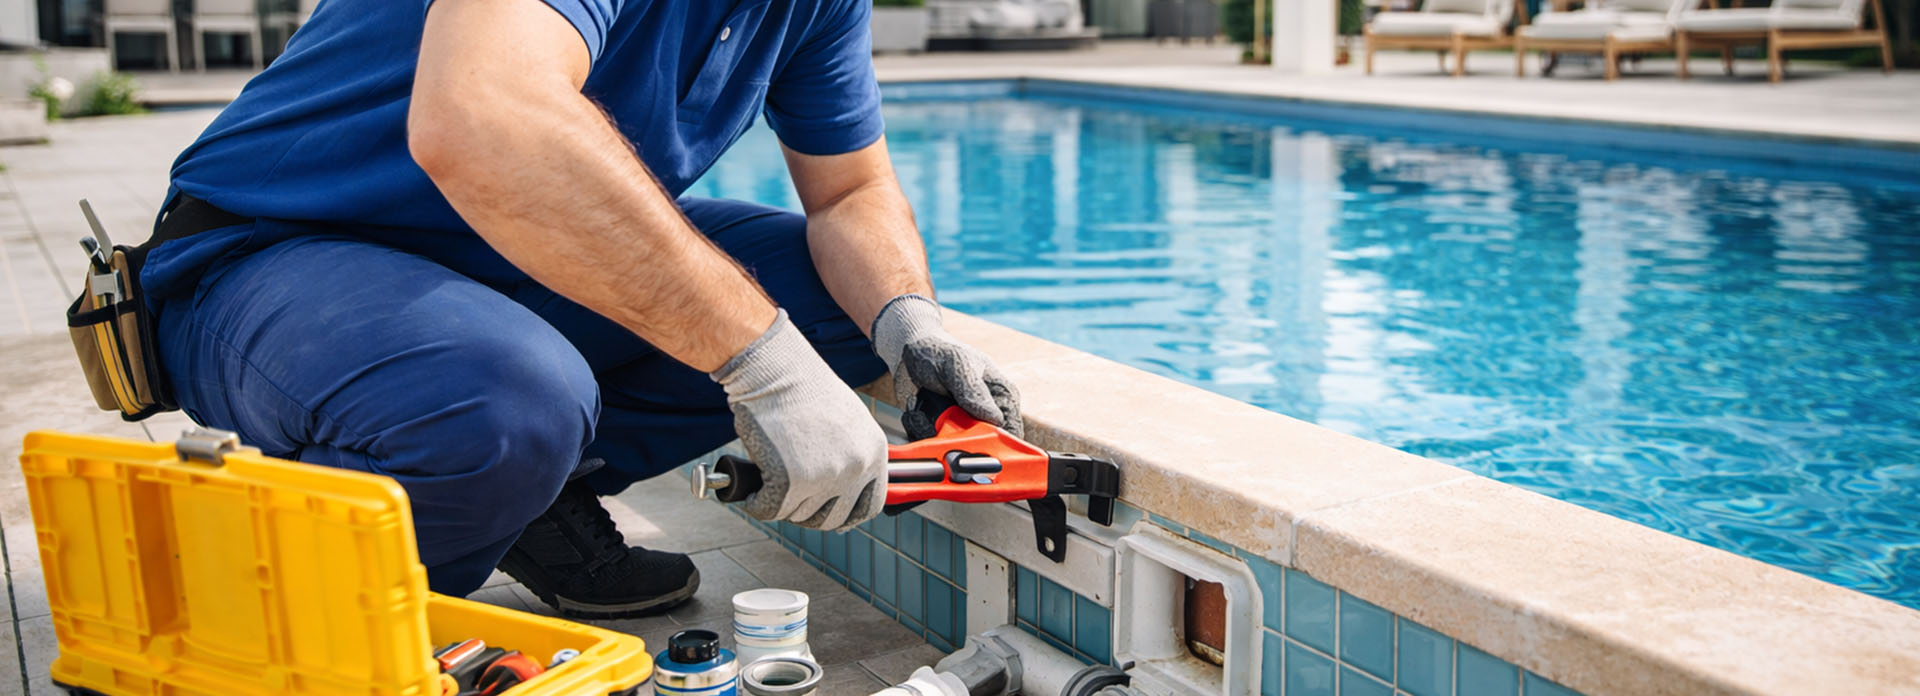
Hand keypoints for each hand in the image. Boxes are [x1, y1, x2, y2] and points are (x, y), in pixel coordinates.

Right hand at [712, 310, 886, 529]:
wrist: (774, 369)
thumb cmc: (803, 388)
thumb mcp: (847, 422)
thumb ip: (852, 456)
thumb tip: (845, 490)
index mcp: (874, 453)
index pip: (869, 507)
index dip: (845, 515)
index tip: (828, 515)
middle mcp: (855, 469)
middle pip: (831, 518)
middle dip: (807, 512)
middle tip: (789, 496)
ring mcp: (823, 477)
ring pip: (798, 514)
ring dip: (780, 502)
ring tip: (769, 476)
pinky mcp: (788, 482)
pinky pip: (768, 509)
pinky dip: (755, 502)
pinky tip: (751, 490)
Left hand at [871, 294, 1022, 440]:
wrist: (908, 350)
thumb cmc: (938, 351)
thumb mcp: (956, 365)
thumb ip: (973, 391)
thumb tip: (994, 419)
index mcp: (1003, 397)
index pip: (1011, 432)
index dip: (994, 442)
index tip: (969, 439)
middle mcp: (986, 414)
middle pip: (980, 446)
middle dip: (954, 438)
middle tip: (936, 419)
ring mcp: (963, 424)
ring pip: (953, 448)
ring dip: (931, 432)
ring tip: (920, 409)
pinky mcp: (942, 430)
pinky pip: (932, 444)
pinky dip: (918, 430)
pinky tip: (915, 411)